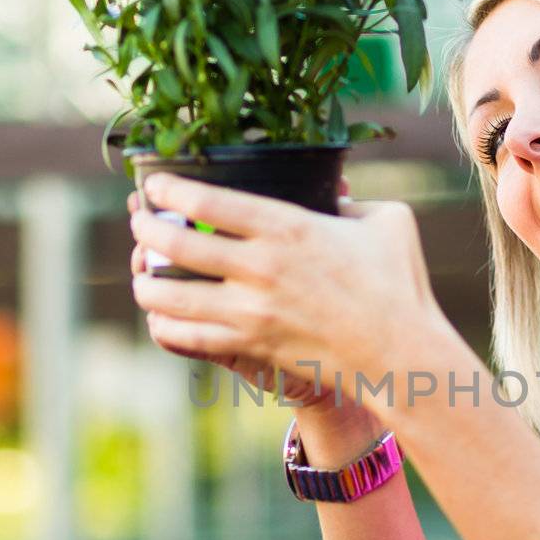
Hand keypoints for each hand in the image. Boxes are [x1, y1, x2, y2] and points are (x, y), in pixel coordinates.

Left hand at [127, 172, 448, 410]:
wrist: (400, 353)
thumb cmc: (399, 285)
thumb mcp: (386, 221)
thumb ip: (353, 200)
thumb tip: (337, 193)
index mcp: (288, 226)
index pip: (206, 202)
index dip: (169, 190)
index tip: (154, 186)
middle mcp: (261, 266)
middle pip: (176, 244)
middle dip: (146, 230)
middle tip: (139, 223)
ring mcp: (251, 310)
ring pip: (171, 296)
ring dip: (146, 283)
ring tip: (141, 275)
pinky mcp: (252, 345)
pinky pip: (188, 337)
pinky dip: (166, 326)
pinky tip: (160, 318)